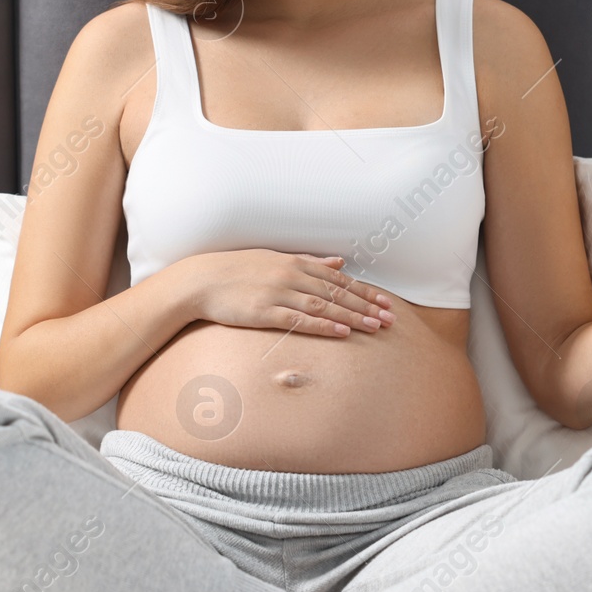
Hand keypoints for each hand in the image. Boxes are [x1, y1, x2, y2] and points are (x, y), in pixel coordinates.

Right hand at [183, 249, 395, 336]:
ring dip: (352, 316)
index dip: (364, 291)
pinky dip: (323, 325)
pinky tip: (342, 331)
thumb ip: (309, 262)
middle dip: (366, 305)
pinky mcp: (264, 312)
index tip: (386, 301)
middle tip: (390, 318)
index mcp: (295, 263)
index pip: (338, 279)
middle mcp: (291, 276)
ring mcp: (278, 293)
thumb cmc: (237, 271)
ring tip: (375, 326)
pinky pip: (299, 320)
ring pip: (324, 306)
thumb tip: (339, 262)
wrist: (201, 280)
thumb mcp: (275, 259)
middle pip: (337, 293)